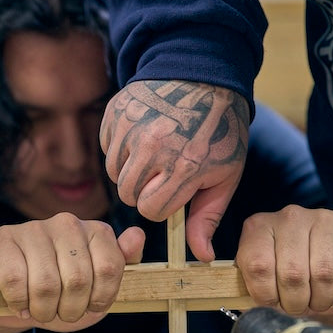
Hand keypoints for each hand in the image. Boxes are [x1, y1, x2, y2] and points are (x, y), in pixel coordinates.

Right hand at [0, 213, 144, 332]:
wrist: (18, 295)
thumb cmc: (65, 290)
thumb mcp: (100, 285)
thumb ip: (124, 263)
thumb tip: (137, 235)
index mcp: (96, 231)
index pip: (109, 269)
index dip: (101, 298)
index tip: (91, 306)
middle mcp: (67, 222)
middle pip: (78, 280)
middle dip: (71, 309)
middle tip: (63, 313)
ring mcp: (34, 228)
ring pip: (46, 284)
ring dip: (44, 310)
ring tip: (43, 311)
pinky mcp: (4, 240)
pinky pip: (15, 281)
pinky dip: (19, 303)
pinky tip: (21, 305)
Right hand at [100, 80, 248, 262]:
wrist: (205, 75)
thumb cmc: (219, 132)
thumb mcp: (224, 176)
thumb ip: (207, 218)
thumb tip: (201, 257)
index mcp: (183, 166)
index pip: (150, 210)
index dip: (161, 205)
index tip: (174, 190)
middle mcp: (153, 146)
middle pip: (127, 194)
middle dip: (144, 189)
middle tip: (164, 170)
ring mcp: (131, 127)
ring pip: (114, 173)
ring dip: (131, 170)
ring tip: (155, 151)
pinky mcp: (115, 113)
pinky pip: (108, 148)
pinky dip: (122, 148)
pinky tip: (143, 134)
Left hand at [236, 206, 332, 316]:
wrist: (325, 260)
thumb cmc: (287, 272)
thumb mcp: (263, 276)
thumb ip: (256, 287)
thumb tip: (260, 311)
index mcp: (259, 227)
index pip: (257, 266)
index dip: (266, 295)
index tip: (273, 304)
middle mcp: (290, 216)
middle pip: (292, 273)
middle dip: (296, 303)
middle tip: (298, 308)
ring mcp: (323, 217)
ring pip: (324, 273)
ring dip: (321, 299)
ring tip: (317, 302)